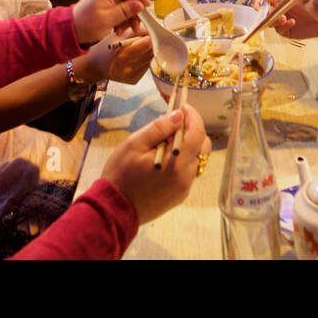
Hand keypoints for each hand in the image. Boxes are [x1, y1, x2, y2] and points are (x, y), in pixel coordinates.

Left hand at [71, 0, 149, 45]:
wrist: (70, 30)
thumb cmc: (85, 24)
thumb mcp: (108, 19)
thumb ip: (125, 11)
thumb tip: (140, 5)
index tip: (145, 6)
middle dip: (135, 10)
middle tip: (136, 24)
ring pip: (127, 4)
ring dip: (128, 18)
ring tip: (124, 30)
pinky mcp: (107, 5)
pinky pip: (120, 9)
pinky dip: (122, 20)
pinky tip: (118, 30)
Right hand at [79, 27, 152, 84]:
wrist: (96, 67)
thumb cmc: (104, 49)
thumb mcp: (117, 36)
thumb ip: (134, 32)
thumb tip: (150, 29)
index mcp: (121, 56)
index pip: (145, 45)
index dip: (151, 37)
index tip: (153, 32)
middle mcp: (127, 69)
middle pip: (149, 52)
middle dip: (151, 43)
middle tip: (149, 37)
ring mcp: (132, 76)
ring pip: (149, 60)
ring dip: (148, 52)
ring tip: (141, 46)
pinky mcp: (134, 80)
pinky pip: (146, 67)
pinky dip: (145, 60)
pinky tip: (137, 56)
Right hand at [102, 106, 210, 223]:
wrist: (115, 210)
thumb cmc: (121, 175)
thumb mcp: (134, 144)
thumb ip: (159, 128)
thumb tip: (178, 115)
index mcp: (177, 163)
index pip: (197, 133)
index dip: (193, 116)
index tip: (182, 107)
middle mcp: (186, 176)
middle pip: (201, 146)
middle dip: (191, 130)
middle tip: (171, 125)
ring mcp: (184, 188)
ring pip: (195, 159)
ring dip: (186, 146)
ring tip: (163, 143)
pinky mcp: (179, 195)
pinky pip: (188, 172)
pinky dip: (181, 160)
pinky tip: (163, 159)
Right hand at [260, 0, 317, 42]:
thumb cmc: (312, 3)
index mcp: (278, 0)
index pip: (262, 1)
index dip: (258, 3)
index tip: (258, 6)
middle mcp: (278, 10)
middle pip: (264, 13)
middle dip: (267, 13)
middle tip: (272, 12)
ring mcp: (281, 21)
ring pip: (270, 22)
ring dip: (275, 20)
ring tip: (284, 17)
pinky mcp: (286, 30)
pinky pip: (279, 30)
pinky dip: (284, 25)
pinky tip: (292, 22)